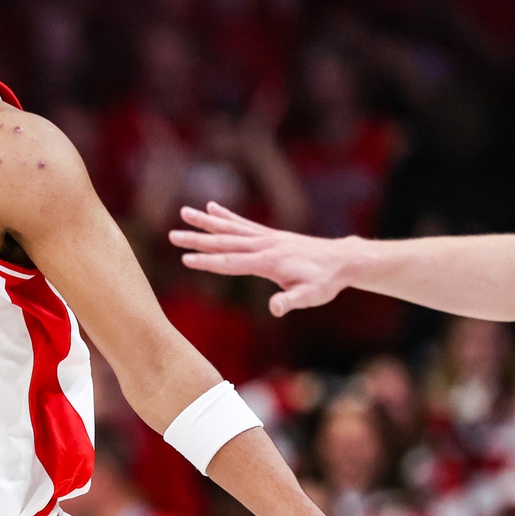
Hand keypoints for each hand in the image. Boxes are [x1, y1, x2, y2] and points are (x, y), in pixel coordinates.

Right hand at [170, 202, 346, 315]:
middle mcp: (263, 246)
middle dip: (197, 240)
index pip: (231, 263)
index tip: (186, 260)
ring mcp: (266, 238)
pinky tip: (212, 207)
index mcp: (268, 262)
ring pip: (230, 229)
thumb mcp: (310, 296)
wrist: (341, 259)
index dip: (208, 262)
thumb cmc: (325, 281)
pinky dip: (227, 216)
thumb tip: (275, 308)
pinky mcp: (269, 235)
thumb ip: (291, 300)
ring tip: (184, 212)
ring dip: (206, 222)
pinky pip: (243, 224)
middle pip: (224, 242)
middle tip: (172, 235)